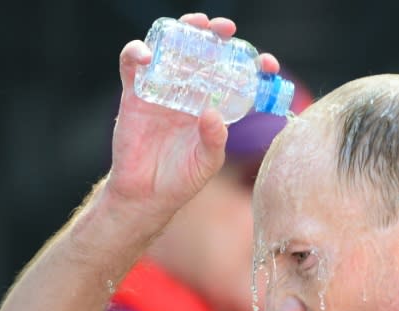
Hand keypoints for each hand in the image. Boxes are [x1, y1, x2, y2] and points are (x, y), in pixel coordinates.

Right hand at [105, 13, 279, 219]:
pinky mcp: (133, 94)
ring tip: (195, 26)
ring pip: (170, 48)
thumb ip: (215, 140)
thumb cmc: (180, 180)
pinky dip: (137, 52)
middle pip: (201, 51)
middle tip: (226, 31)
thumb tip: (213, 113)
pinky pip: (132, 64)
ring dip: (182, 30)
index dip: (250, 63)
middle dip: (215, 34)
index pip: (233, 75)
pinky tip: (148, 56)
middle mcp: (187, 92)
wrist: (146, 196)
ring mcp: (160, 90)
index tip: (266, 64)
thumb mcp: (207, 162)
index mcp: (210, 105)